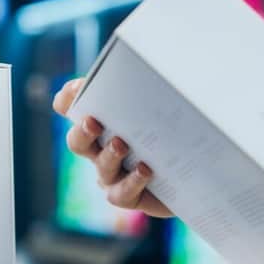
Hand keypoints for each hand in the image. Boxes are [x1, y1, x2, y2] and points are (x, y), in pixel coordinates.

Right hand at [52, 78, 174, 219]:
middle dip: (82, 130)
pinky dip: (131, 181)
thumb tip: (161, 67)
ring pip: (101, 166)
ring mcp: (112, 174)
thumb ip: (156, 91)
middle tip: (93, 122)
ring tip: (122, 145)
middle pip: (77, 140)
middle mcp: (100, 148)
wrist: (194, 172)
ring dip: (109, 155)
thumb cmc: (177, 131)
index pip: (73, 108)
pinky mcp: (129, 196)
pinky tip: (145, 170)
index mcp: (104, 121)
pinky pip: (121, 193)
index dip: (68, 99)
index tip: (74, 90)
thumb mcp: (168, 105)